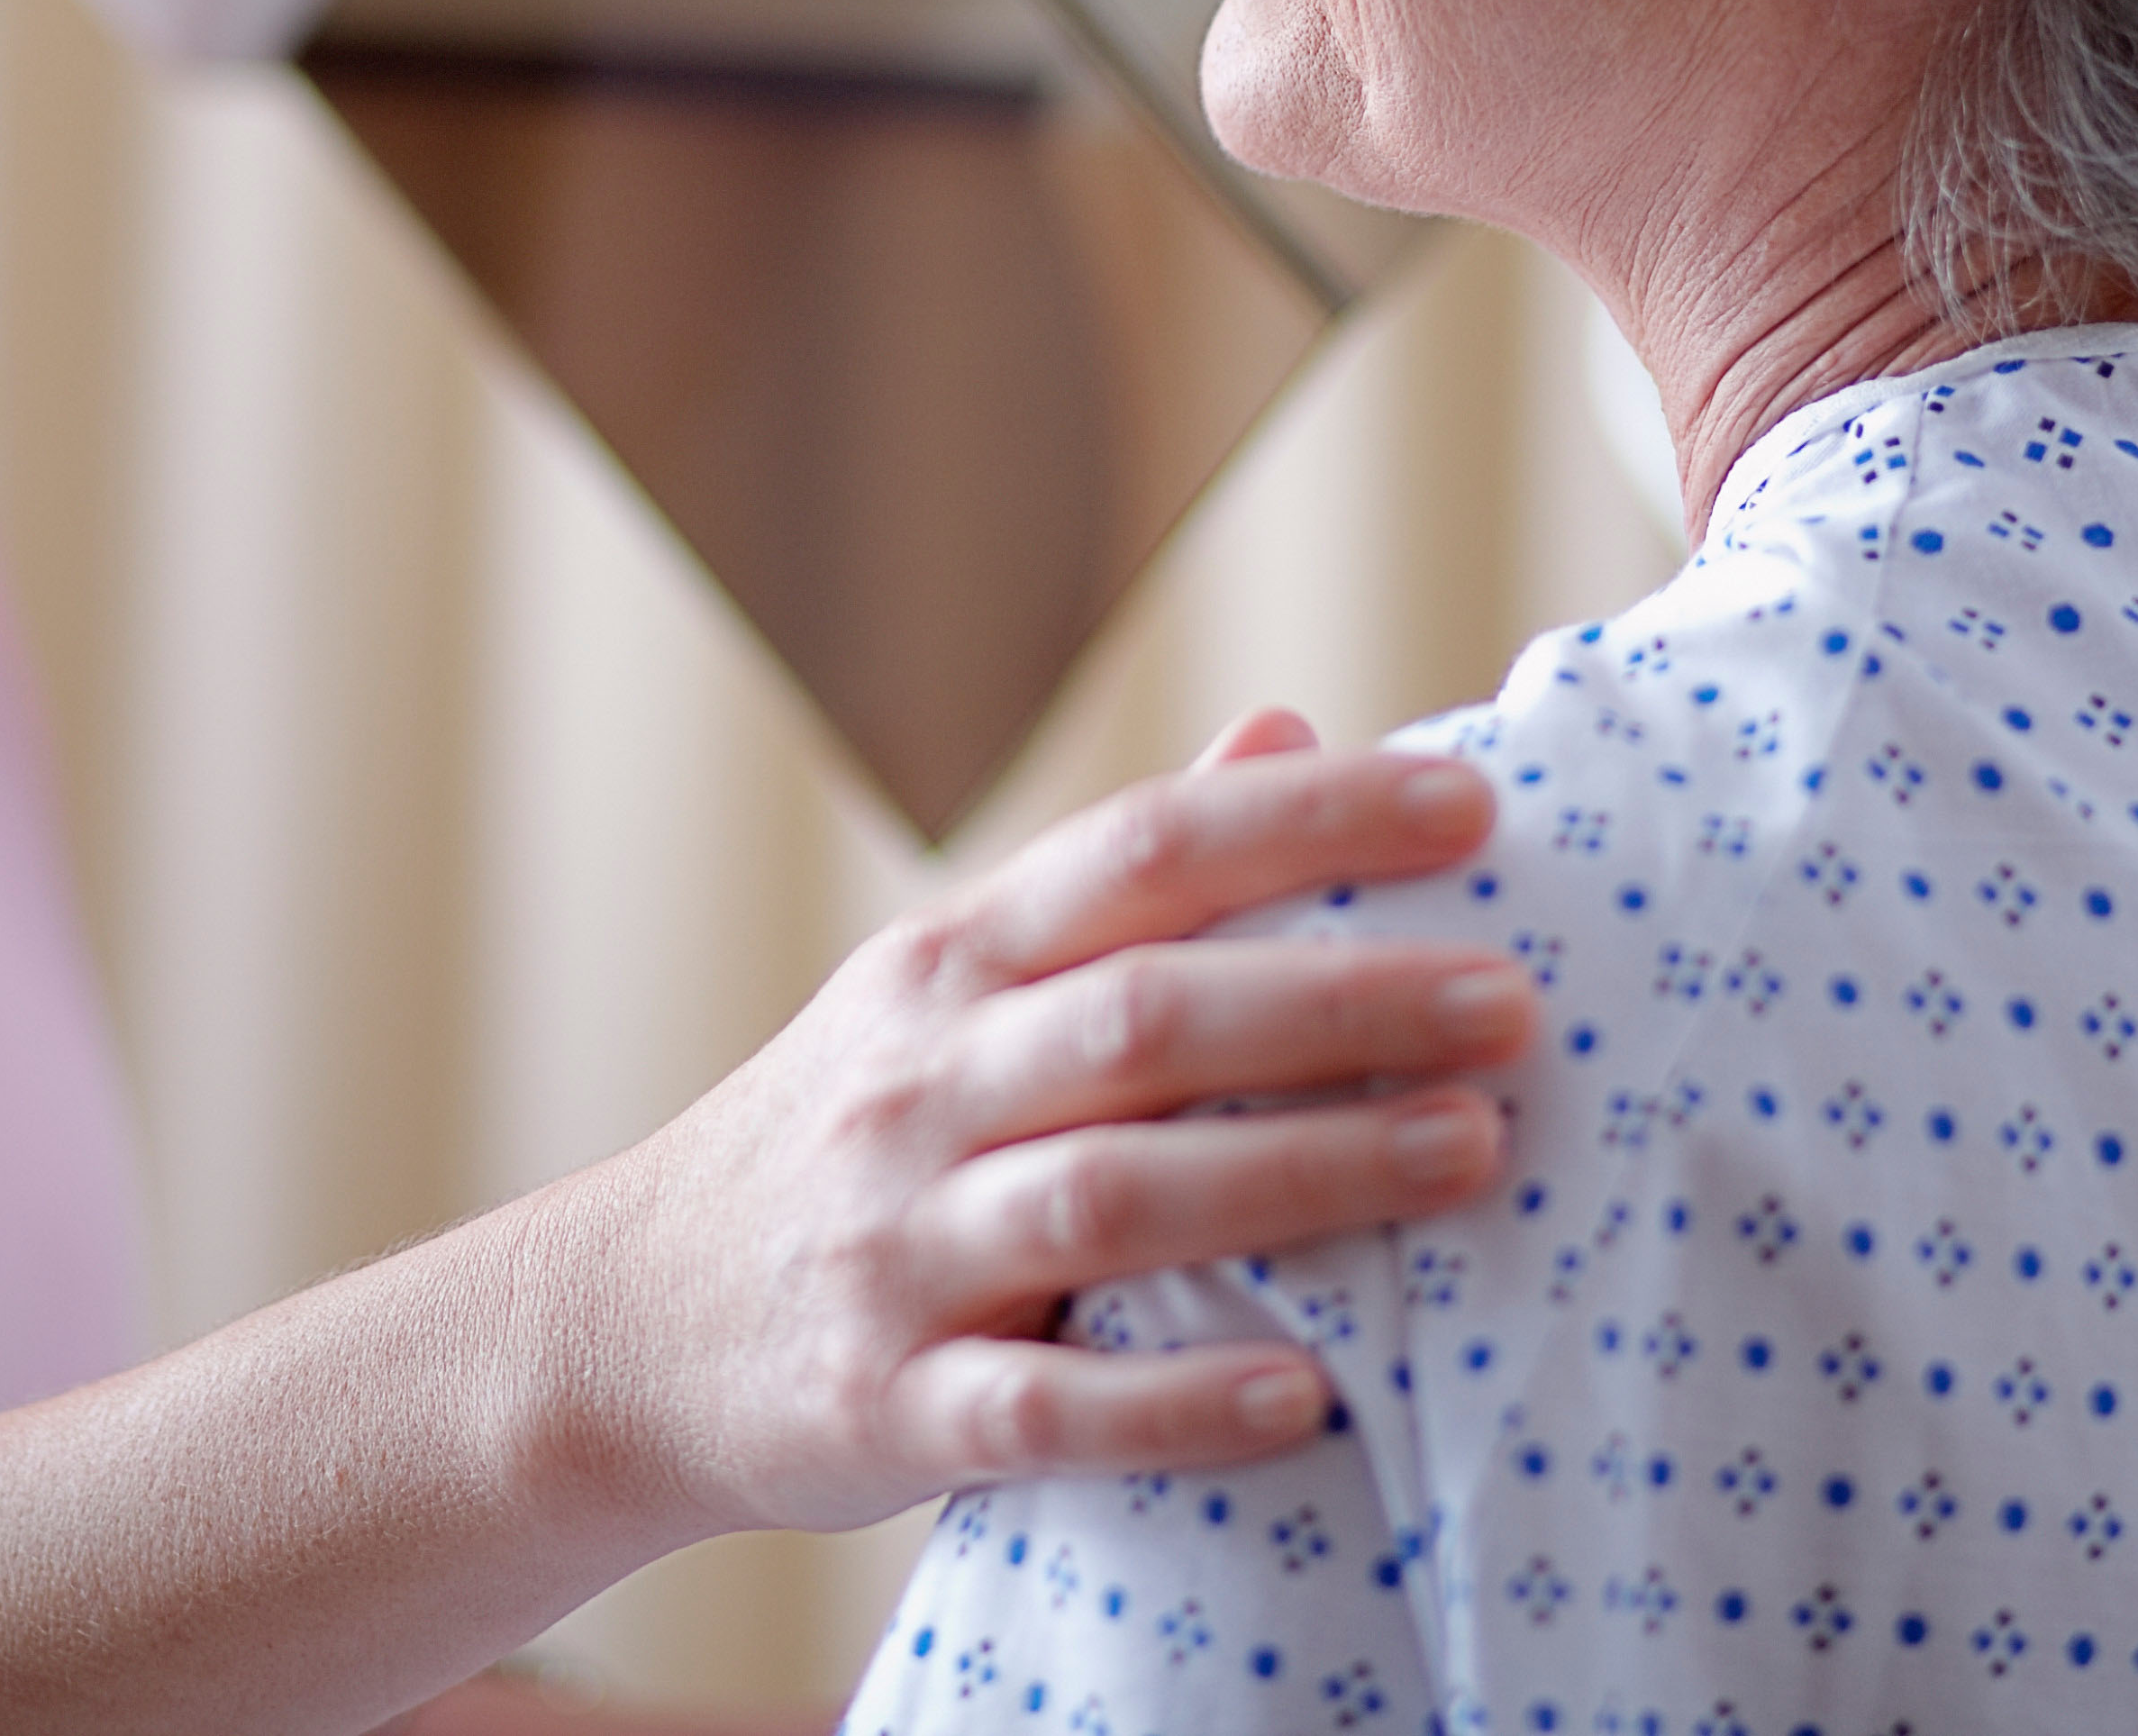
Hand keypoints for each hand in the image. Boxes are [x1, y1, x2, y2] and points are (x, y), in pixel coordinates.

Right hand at [538, 714, 1529, 1538]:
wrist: (620, 1329)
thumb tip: (1289, 729)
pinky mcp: (882, 1408)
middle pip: (1145, 1017)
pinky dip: (1171, 1400)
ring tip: (1469, 1153)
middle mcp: (919, 1086)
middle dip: (1340, 1001)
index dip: (1308, 819)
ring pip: (1107, 1196)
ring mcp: (895, 1250)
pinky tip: (1302, 1394)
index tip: (1473, 807)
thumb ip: (1122, 880)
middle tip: (1517, 1003)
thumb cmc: (853, 1139)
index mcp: (955, 964)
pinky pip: (1038, 1409)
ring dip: (1299, 1174)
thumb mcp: (954, 984)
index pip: (1142, 851)